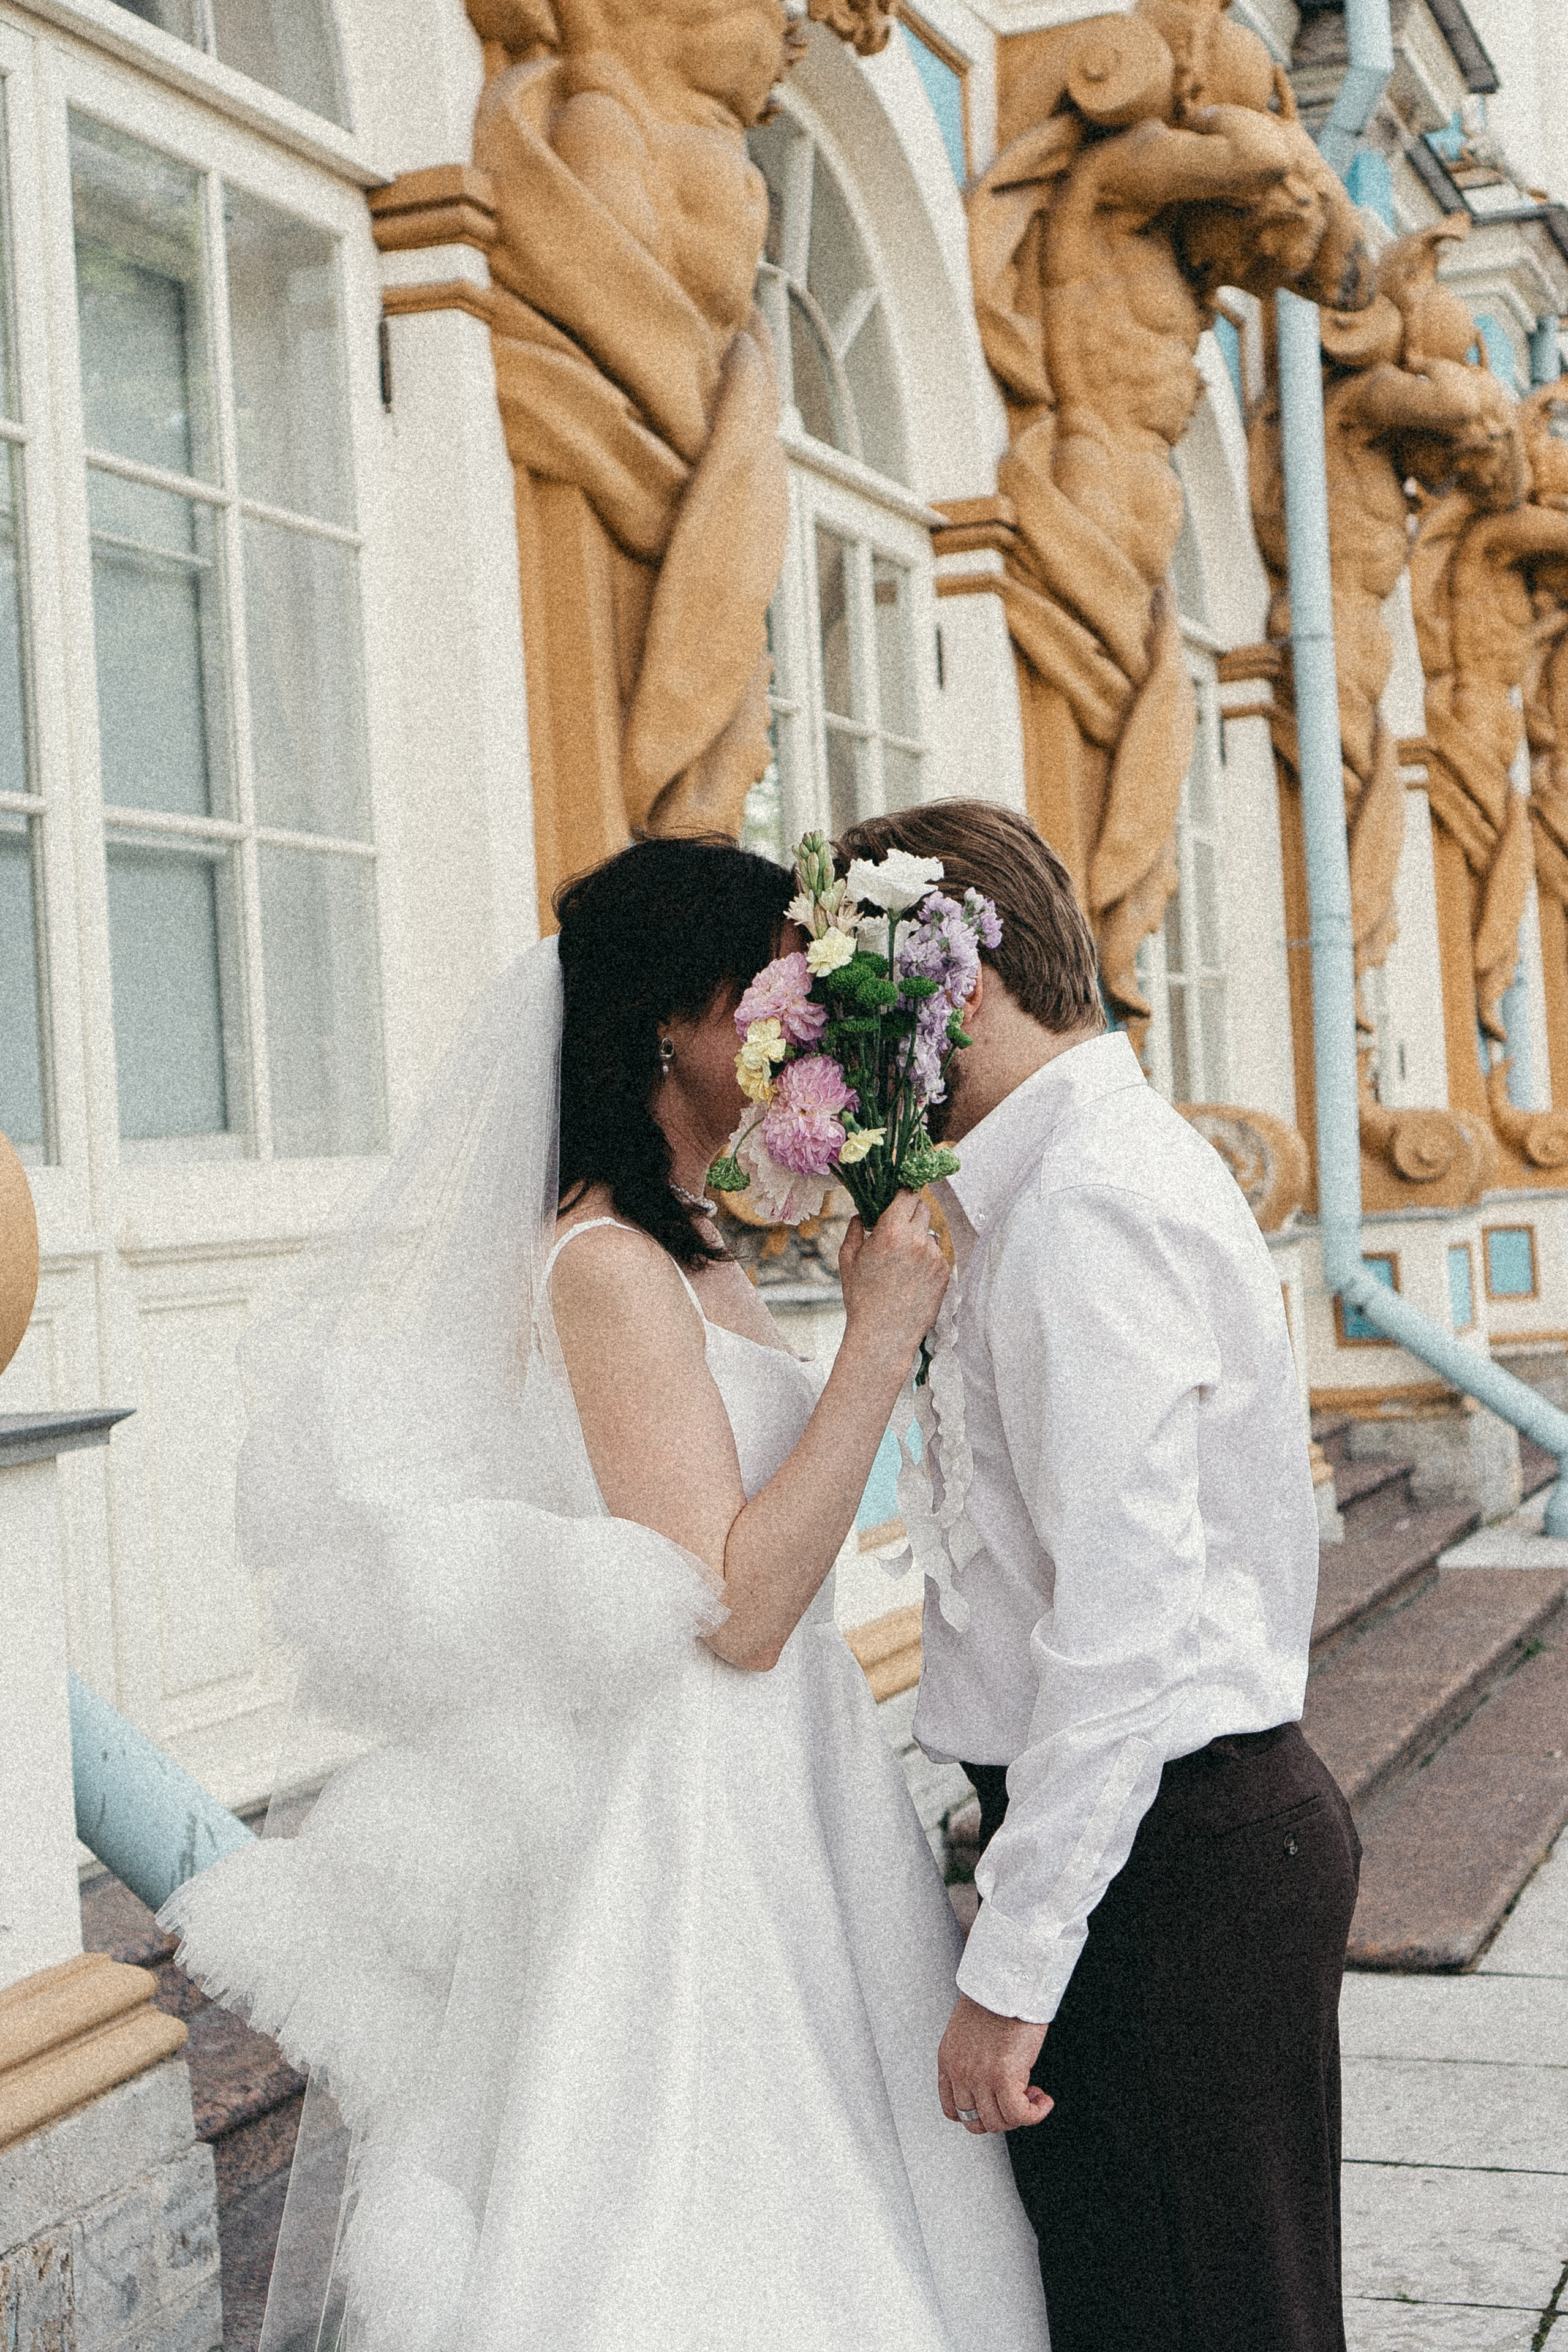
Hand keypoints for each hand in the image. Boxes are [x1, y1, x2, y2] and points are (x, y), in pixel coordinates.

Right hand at [837, 1194, 949, 1362]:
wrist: (884, 1335)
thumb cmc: (861, 1298)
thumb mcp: (848, 1260)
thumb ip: (855, 1231)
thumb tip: (860, 1215)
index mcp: (891, 1231)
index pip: (906, 1194)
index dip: (902, 1193)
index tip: (897, 1196)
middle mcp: (917, 1240)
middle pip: (922, 1207)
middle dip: (910, 1211)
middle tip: (898, 1225)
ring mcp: (934, 1256)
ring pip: (929, 1232)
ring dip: (918, 1237)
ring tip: (902, 1261)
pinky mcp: (944, 1272)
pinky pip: (936, 1254)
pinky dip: (926, 1258)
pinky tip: (911, 1277)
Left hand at [938, 1993, 1051, 2135]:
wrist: (1008, 1980)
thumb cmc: (996, 1995)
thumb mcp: (969, 2030)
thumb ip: (972, 2056)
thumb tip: (992, 2075)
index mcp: (948, 2059)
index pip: (952, 2108)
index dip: (978, 2113)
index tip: (994, 2104)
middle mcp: (960, 2071)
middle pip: (975, 2121)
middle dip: (1000, 2116)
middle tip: (1018, 2100)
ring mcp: (979, 2077)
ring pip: (997, 2122)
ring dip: (1019, 2115)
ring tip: (1033, 2095)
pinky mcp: (1003, 2077)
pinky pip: (1019, 2115)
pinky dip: (1035, 2114)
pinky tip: (1043, 2100)